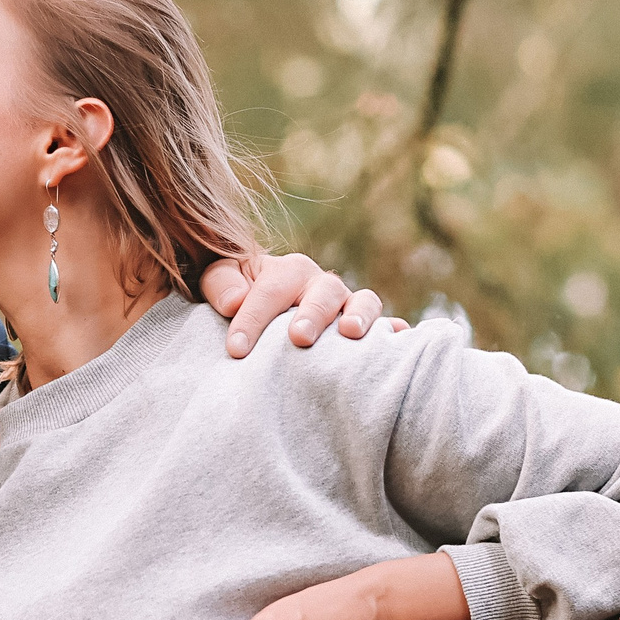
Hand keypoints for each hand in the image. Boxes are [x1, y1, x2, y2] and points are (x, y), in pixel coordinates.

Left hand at [199, 254, 399, 357]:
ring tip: (350, 333)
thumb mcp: (221, 280)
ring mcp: (348, 306)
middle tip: (298, 338)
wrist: (265, 311)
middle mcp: (322, 285)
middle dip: (312, 313)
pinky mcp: (366, 329)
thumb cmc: (240, 297)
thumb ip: (221, 282)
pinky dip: (395, 332)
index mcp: (287, 271)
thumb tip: (233, 301)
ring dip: (360, 315)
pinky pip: (389, 328)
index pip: (271, 290)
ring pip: (364, 301)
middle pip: (324, 291)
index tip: (236, 348)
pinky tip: (398, 344)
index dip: (253, 318)